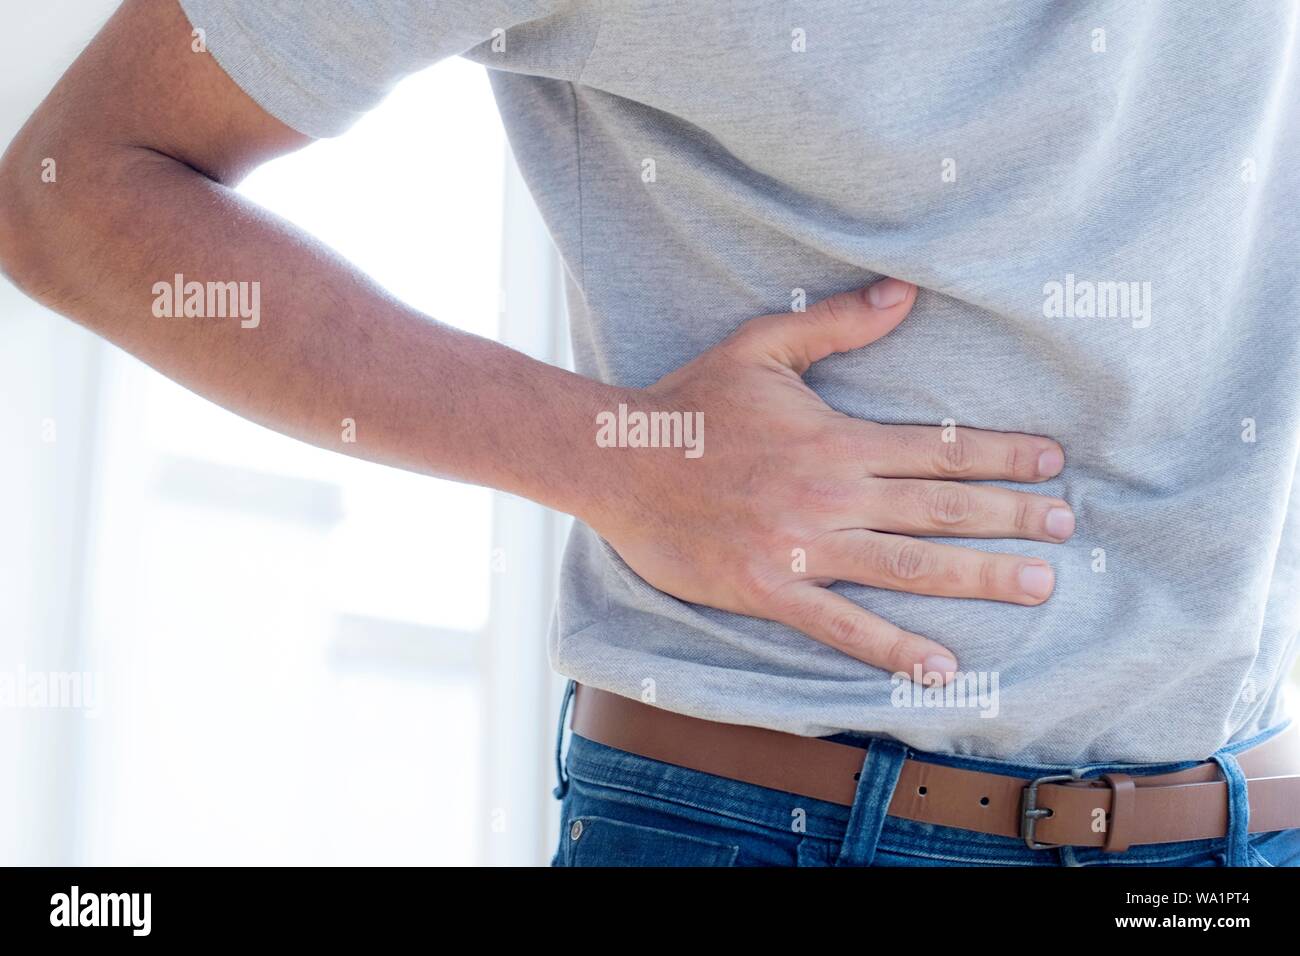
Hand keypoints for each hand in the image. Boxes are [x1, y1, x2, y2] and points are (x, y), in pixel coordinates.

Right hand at [586, 278, 1071, 683]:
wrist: (618, 460)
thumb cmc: (690, 402)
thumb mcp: (761, 345)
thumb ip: (839, 323)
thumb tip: (906, 292)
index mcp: (836, 438)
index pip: (939, 448)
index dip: (1001, 454)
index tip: (1051, 463)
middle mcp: (832, 494)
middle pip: (940, 508)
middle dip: (1010, 517)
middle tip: (1064, 530)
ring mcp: (802, 547)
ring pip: (908, 566)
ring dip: (977, 575)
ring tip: (1036, 585)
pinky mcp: (768, 591)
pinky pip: (843, 627)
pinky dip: (894, 648)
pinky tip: (942, 666)